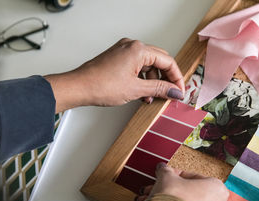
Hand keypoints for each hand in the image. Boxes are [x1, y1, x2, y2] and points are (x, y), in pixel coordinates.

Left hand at [45, 38, 184, 111]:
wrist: (79, 87)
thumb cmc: (101, 85)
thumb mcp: (136, 90)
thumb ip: (159, 89)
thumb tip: (174, 91)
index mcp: (138, 49)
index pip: (167, 61)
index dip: (176, 78)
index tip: (179, 92)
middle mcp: (131, 46)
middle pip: (159, 61)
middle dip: (164, 79)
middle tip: (169, 94)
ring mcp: (123, 51)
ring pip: (147, 65)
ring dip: (152, 81)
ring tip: (150, 97)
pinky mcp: (117, 58)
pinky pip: (136, 66)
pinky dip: (141, 79)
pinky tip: (141, 92)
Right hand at [136, 163, 229, 200]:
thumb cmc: (174, 199)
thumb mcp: (167, 177)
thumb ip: (166, 171)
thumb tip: (162, 169)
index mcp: (217, 187)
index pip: (193, 177)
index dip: (176, 176)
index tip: (167, 177)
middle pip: (191, 194)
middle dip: (171, 191)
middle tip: (159, 189)